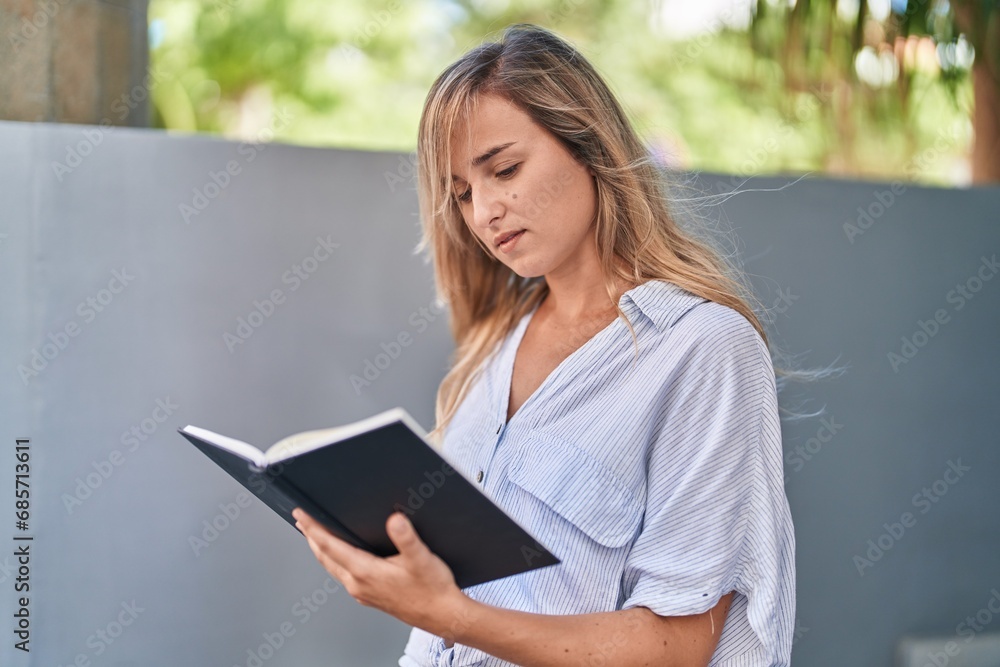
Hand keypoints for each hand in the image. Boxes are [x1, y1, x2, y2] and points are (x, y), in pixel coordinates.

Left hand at [292, 507, 466, 632]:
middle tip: (301, 519)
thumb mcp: (421, 558)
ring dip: (321, 550)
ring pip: (333, 567)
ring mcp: (363, 592)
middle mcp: (359, 584)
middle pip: (326, 557)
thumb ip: (406, 537)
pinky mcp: (370, 596)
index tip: (301, 514)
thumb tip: (394, 519)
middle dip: (312, 537)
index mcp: (366, 572)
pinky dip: (335, 561)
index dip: (314, 528)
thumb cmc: (433, 589)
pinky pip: (343, 575)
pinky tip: (341, 557)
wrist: (442, 615)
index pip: (330, 546)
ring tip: (315, 535)